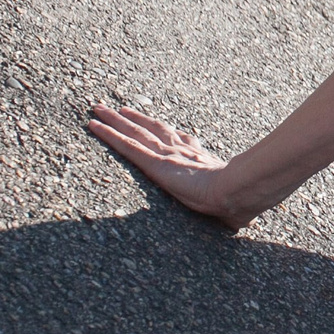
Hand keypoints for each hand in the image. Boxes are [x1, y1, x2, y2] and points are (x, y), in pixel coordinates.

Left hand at [85, 105, 257, 229]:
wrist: (235, 191)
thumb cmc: (238, 202)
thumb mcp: (230, 205)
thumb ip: (230, 212)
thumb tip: (240, 224)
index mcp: (201, 159)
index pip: (182, 140)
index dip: (170, 132)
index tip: (161, 125)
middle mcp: (181, 151)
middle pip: (154, 128)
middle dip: (137, 119)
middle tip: (121, 109)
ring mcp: (166, 154)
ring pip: (135, 132)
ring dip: (116, 119)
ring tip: (100, 109)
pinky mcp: (154, 162)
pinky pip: (125, 145)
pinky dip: (108, 134)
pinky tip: (93, 125)